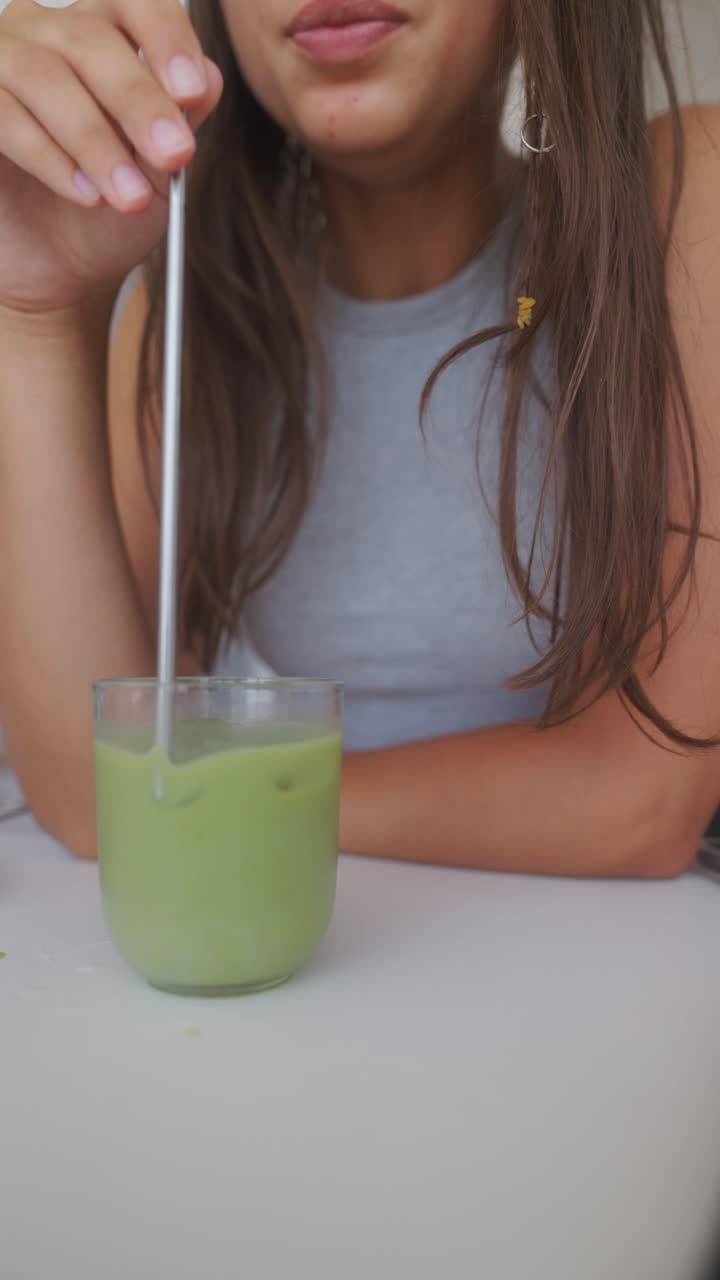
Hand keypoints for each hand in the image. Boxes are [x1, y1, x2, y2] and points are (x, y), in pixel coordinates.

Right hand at [0, 0, 222, 314]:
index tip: (192, 91)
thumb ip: (180, 122)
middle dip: (137, 100)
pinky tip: (85, 194)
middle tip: (174, 154)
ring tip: (128, 196)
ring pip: (41, 74)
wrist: (57, 267)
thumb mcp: (159, 173)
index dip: (164, 37)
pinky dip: (48, 157)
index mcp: (99, 34)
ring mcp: (0, 64)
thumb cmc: (107, 211)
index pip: (131, 2)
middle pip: (88, 38)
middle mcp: (45, 34)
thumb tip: (210, 76)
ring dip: (93, 139)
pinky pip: (3, 112)